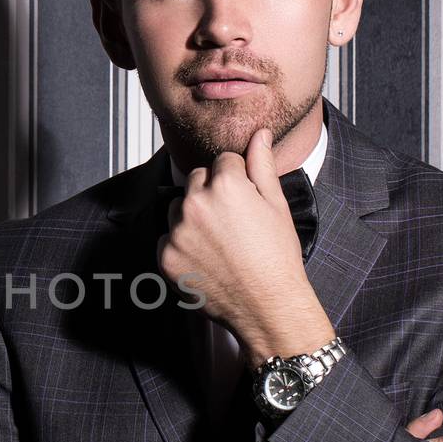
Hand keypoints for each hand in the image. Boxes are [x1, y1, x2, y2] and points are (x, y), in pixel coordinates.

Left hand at [157, 129, 334, 359]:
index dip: (237, 179)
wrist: (268, 307)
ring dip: (193, 218)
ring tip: (220, 242)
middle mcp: (195, 204)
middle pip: (196, 180)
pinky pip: (167, 238)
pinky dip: (182, 246)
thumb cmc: (277, 259)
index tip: (245, 201)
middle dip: (211, 193)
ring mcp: (177, 232)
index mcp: (225, 185)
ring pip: (178, 209)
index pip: (223, 161)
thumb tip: (258, 134)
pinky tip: (207, 259)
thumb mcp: (276, 206)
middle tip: (233, 224)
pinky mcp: (165, 257)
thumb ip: (261, 165)